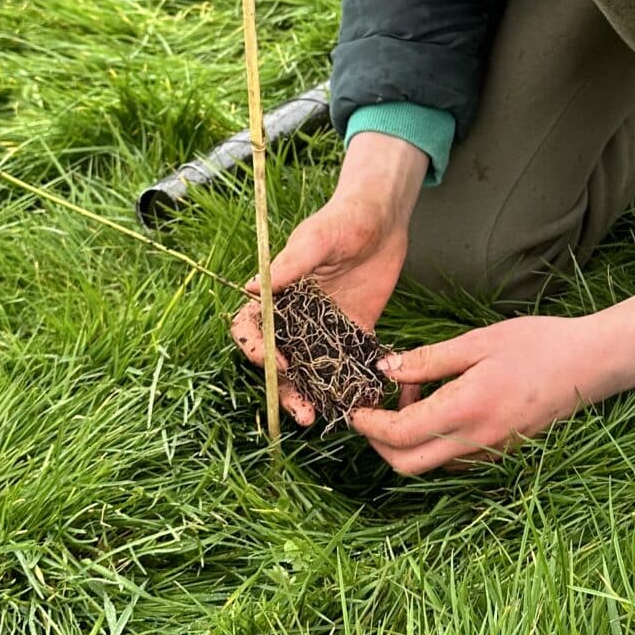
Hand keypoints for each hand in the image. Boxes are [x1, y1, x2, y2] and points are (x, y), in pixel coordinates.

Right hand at [229, 130, 425, 423]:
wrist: (383, 218)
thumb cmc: (343, 220)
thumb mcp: (316, 239)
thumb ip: (289, 264)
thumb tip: (252, 287)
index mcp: (276, 294)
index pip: (251, 328)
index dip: (256, 350)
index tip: (276, 361)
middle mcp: (295, 316)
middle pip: (279, 360)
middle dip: (285, 388)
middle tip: (301, 411)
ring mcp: (324, 327)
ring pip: (310, 369)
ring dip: (311, 394)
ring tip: (320, 416)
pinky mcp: (354, 331)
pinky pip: (348, 363)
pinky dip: (349, 383)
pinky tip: (356, 402)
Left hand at [351, 263, 634, 476]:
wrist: (591, 364)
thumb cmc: (537, 343)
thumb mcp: (478, 341)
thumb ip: (429, 359)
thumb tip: (385, 368)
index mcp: (465, 409)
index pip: (398, 435)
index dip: (368, 424)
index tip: (354, 407)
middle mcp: (475, 440)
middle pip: (406, 464)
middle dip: (380, 443)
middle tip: (375, 408)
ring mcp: (490, 451)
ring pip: (430, 463)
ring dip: (409, 438)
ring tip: (418, 390)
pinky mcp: (501, 450)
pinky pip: (453, 457)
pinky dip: (435, 438)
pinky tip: (443, 401)